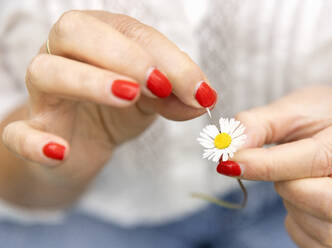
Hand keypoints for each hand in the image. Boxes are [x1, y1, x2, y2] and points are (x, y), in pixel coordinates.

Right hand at [0, 10, 216, 206]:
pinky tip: (61, 151)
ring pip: (45, 72)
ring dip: (88, 82)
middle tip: (158, 83)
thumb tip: (203, 99)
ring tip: (128, 96)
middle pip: (75, 32)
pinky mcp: (31, 130)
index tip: (198, 90)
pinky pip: (17, 133)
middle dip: (121, 53)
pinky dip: (35, 141)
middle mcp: (65, 55)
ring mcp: (43, 94)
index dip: (167, 58)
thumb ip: (176, 95)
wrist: (82, 143)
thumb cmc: (117, 110)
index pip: (131, 33)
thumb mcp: (153, 99)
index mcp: (99, 38)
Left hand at [217, 86, 331, 246]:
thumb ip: (259, 125)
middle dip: (290, 188)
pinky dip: (299, 224)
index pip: (319, 159)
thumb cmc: (325, 118)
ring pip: (326, 232)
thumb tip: (229, 147)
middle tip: (283, 170)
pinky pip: (318, 245)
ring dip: (294, 207)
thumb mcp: (294, 109)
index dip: (269, 165)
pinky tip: (302, 200)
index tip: (231, 162)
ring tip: (297, 180)